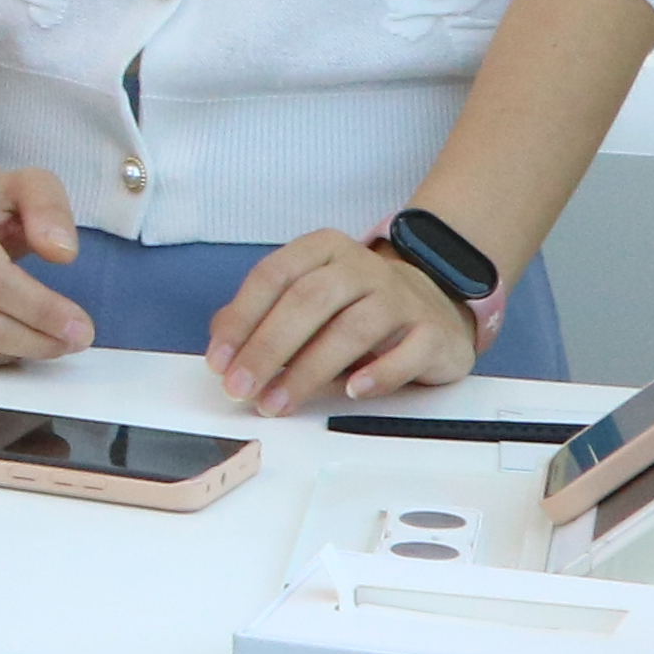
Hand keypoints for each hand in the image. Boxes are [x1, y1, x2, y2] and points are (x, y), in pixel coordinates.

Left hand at [211, 226, 484, 413]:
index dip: (242, 319)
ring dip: (308, 371)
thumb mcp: (307, 300)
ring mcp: (401, 297)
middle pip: (308, 301)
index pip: (274, 276)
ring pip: (351, 330)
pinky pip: (406, 353)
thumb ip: (263, 316)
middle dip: (268, 348)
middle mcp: (362, 267)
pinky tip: (352, 391)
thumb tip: (224, 347)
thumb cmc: (355, 307)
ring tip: (277, 402)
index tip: (219, 361)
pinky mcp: (432, 332)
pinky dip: (378, 374)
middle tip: (241, 388)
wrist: (435, 307)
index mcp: (323, 250)